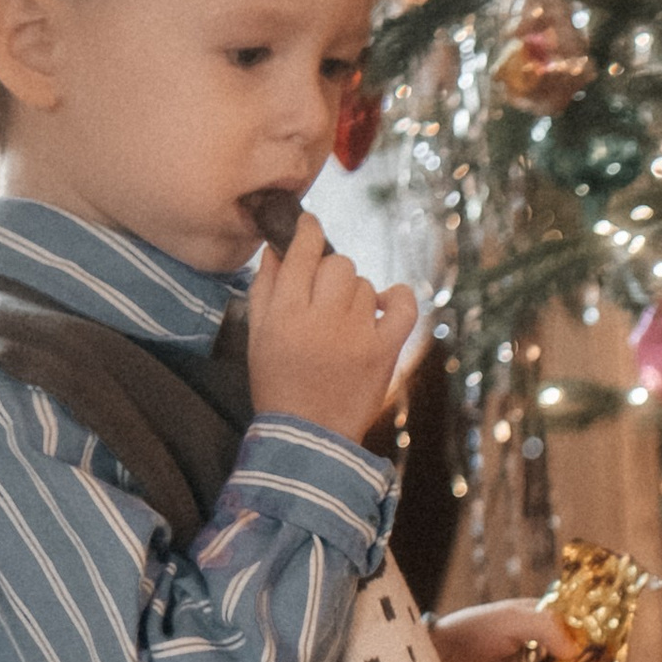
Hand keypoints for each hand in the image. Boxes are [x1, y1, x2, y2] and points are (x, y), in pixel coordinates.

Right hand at [247, 212, 423, 447]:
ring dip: (356, 295)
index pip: (304, 252)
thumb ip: (264, 287)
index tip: (310, 226)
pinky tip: (385, 306)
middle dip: (330, 274)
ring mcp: (357, 334)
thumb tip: (277, 247)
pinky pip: (404, 307)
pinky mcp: (384, 351)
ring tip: (343, 322)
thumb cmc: (277, 382)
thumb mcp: (257, 335)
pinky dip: (398, 299)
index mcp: (286, 313)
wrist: (308, 435)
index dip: (308, 231)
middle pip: (338, 264)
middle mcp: (322, 319)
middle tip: (323, 298)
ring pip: (365, 285)